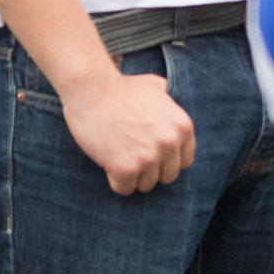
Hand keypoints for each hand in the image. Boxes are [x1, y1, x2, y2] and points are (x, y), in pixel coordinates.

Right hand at [60, 68, 194, 194]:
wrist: (89, 87)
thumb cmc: (117, 87)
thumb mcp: (151, 85)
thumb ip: (164, 96)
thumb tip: (165, 90)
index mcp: (182, 126)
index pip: (184, 161)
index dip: (165, 158)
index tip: (148, 150)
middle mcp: (170, 143)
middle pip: (167, 176)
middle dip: (149, 168)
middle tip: (129, 152)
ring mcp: (149, 157)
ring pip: (146, 185)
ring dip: (131, 174)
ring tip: (116, 153)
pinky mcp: (126, 168)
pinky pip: (124, 189)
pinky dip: (114, 179)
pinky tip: (106, 160)